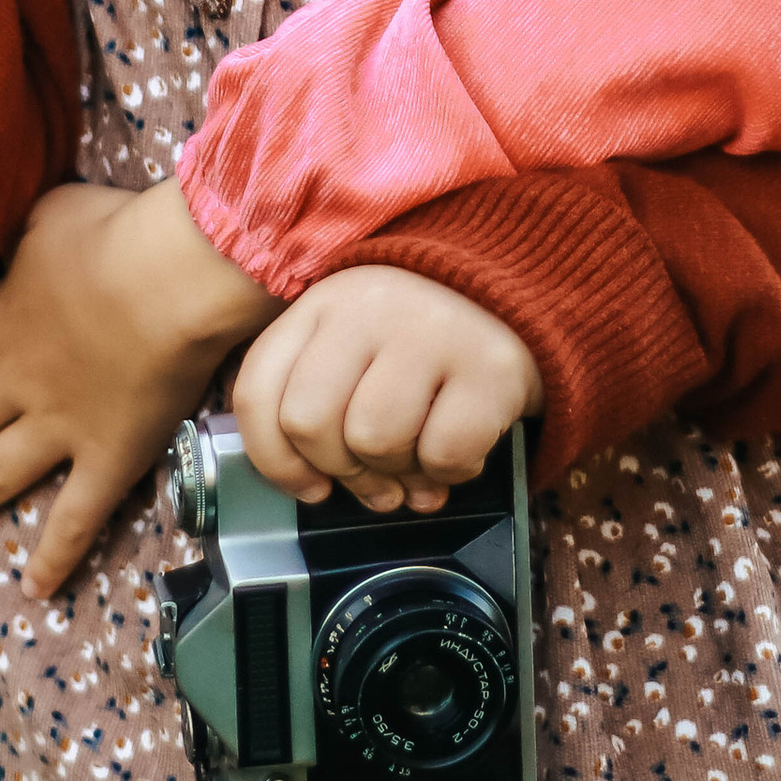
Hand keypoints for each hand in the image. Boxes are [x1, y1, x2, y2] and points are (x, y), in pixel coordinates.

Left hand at [0, 174, 272, 594]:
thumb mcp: (49, 208)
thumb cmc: (116, 231)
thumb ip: (20, 227)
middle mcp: (19, 378)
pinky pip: (76, 518)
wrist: (168, 278)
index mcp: (6, 317)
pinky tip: (35, 588)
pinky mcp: (107, 458)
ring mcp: (59, 426)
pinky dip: (55, 555)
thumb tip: (0, 225)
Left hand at [230, 268, 542, 515]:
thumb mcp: (353, 345)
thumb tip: (313, 488)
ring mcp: (430, 331)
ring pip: (374, 442)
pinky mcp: (489, 365)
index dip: (276, 460)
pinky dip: (450, 471)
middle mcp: (368, 307)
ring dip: (398, 471)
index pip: (258, 393)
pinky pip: (443, 454)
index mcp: (322, 303)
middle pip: (311, 424)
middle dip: (342, 469)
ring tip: (419, 454)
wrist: (522, 292)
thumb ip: (316, 398)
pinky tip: (460, 449)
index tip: (309, 484)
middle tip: (375, 473)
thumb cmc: (422, 337)